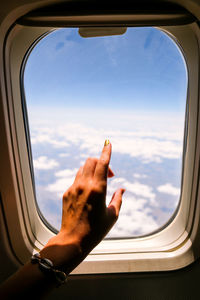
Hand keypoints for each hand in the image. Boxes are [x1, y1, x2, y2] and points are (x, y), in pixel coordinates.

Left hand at [40, 140, 124, 272]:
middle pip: (91, 160)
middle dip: (101, 161)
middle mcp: (84, 185)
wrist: (73, 240)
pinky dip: (84, 179)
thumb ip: (118, 198)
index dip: (106, 151)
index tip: (108, 143)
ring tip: (99, 183)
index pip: (102, 163)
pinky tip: (88, 192)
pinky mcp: (66, 193)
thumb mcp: (112, 215)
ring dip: (92, 169)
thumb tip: (122, 188)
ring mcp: (73, 188)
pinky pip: (76, 179)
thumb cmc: (96, 230)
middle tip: (109, 175)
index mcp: (97, 188)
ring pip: (82, 168)